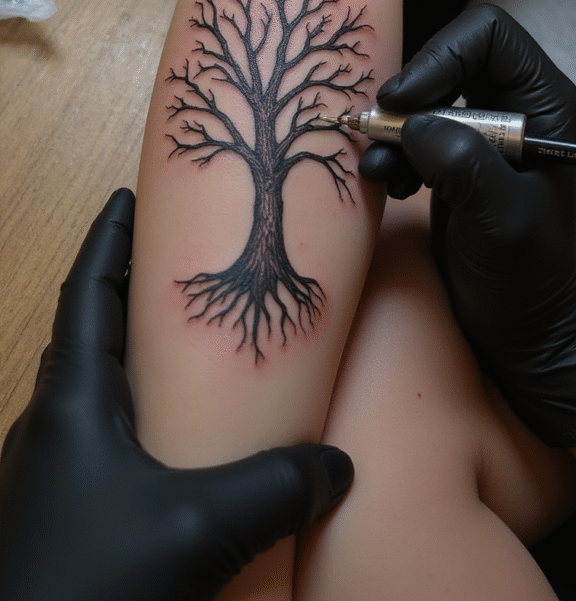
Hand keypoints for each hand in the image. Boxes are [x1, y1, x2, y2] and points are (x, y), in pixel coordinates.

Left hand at [0, 189, 352, 600]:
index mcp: (73, 402)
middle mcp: (56, 424)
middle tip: (169, 257)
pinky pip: (102, 436)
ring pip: (93, 386)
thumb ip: (274, 487)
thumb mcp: (197, 529)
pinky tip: (173, 441)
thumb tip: (336, 466)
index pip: (87, 292)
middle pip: (87, 330)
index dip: (108, 241)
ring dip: (128, 350)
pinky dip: (135, 410)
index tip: (127, 198)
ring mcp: (55, 471)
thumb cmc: (93, 583)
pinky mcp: (67, 510)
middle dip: (124, 287)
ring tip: (178, 340)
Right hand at [360, 5, 575, 446]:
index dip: (441, 55)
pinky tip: (391, 184)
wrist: (518, 328)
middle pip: (450, 57)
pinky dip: (392, 152)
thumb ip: (464, 166)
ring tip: (382, 173)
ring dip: (394, 129)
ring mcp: (483, 132)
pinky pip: (413, 131)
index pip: (489, 36)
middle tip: (379, 132)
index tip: (402, 101)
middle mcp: (515, 108)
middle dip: (410, 95)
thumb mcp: (502, 223)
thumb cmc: (525, 279)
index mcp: (545, 105)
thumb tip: (415, 125)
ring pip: (425, 95)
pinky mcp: (454, 158)